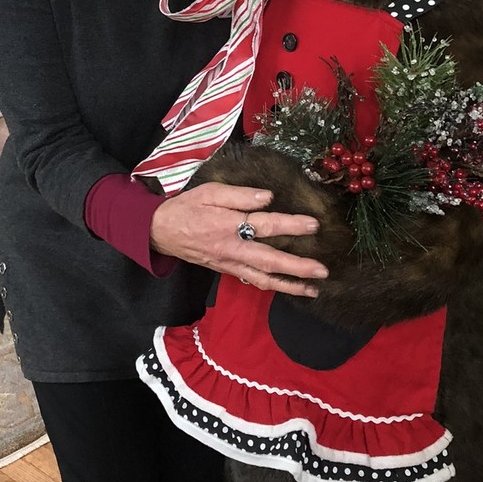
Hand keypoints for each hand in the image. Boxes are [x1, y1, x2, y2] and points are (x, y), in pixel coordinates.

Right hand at [150, 182, 327, 296]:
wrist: (160, 231)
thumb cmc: (187, 207)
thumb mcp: (210, 192)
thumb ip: (240, 195)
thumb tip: (268, 197)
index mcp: (228, 225)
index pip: (265, 225)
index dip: (290, 225)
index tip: (314, 225)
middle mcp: (232, 248)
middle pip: (269, 261)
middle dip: (298, 268)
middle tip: (322, 271)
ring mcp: (229, 264)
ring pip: (263, 278)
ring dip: (290, 285)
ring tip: (313, 289)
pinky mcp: (227, 270)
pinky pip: (253, 281)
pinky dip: (272, 286)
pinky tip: (288, 288)